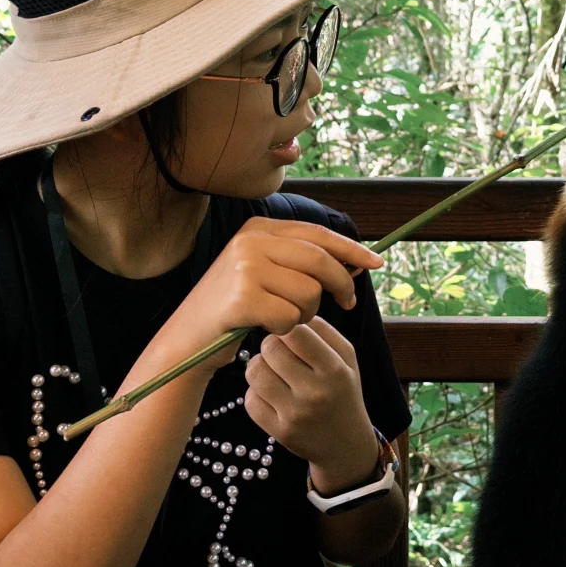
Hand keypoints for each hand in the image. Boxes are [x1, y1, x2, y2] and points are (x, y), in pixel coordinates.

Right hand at [157, 218, 383, 374]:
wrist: (189, 338)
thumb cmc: (234, 309)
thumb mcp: (264, 271)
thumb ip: (301, 261)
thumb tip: (356, 261)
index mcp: (258, 229)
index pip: (317, 235)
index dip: (351, 249)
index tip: (376, 263)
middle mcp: (251, 241)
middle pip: (320, 261)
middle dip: (342, 284)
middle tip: (347, 304)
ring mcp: (245, 267)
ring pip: (309, 292)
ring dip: (305, 314)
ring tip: (282, 317)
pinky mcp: (243, 297)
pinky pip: (290, 316)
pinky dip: (285, 328)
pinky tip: (264, 327)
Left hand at [242, 314, 377, 480]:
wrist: (347, 444)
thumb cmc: (344, 392)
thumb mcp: (347, 358)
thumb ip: (323, 330)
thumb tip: (290, 311)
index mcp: (334, 369)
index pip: (295, 332)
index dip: (287, 327)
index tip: (289, 334)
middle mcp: (314, 392)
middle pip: (270, 349)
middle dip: (271, 345)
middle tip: (279, 352)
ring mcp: (294, 414)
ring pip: (254, 372)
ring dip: (260, 367)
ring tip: (273, 371)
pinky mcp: (278, 432)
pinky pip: (250, 399)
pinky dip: (256, 393)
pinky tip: (271, 394)